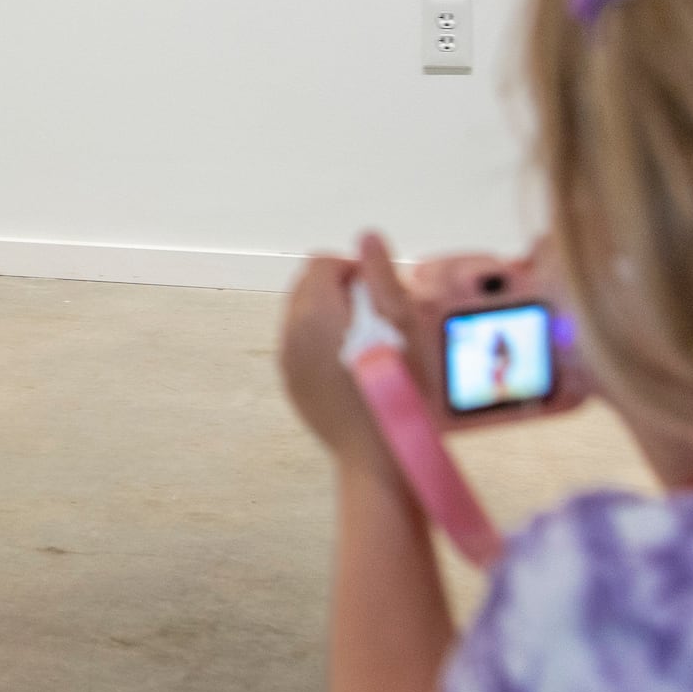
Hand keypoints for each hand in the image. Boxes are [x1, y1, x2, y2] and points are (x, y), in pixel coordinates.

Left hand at [277, 231, 427, 474]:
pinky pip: (303, 348)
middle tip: (381, 316)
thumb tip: (367, 237)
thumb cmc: (401, 389)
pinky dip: (325, 345)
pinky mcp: (293, 385)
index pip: (323, 263)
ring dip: (334, 317)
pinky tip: (357, 365)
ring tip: (372, 341)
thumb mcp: (403, 324)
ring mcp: (288, 362)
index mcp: (313, 312)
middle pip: (308, 287)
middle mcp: (290, 333)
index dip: (356, 269)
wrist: (382, 454)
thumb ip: (381, 275)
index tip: (382, 293)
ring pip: (304, 318)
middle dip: (342, 291)